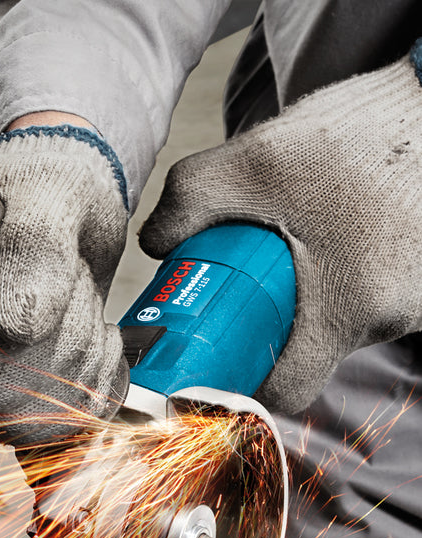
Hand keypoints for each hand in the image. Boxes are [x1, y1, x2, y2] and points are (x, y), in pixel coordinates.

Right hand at [0, 124, 129, 446]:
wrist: (55, 212)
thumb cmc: (44, 187)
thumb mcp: (51, 191)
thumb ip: (34, 247)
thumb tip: (15, 330)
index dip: (20, 333)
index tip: (65, 282)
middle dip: (57, 351)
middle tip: (81, 292)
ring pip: (3, 419)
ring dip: (72, 372)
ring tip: (82, 311)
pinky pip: (21, 432)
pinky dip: (76, 396)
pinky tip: (86, 347)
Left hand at [140, 42, 421, 414]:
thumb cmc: (358, 133)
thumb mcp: (253, 159)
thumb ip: (187, 202)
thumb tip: (155, 246)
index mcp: (349, 310)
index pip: (287, 390)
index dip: (247, 380)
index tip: (223, 352)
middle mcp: (393, 318)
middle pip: (311, 352)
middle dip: (274, 323)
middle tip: (251, 282)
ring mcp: (419, 301)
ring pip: (344, 322)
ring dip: (313, 293)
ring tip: (302, 240)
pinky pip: (375, 294)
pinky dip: (347, 272)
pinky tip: (337, 231)